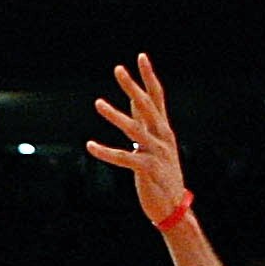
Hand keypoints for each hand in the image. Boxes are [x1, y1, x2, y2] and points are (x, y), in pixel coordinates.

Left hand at [87, 53, 188, 224]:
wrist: (174, 208)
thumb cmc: (163, 176)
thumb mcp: (158, 145)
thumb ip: (146, 123)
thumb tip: (135, 102)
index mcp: (164, 130)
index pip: (157, 97)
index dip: (149, 77)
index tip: (141, 56)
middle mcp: (162, 138)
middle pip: (147, 106)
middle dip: (132, 87)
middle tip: (118, 69)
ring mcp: (156, 153)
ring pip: (134, 130)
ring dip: (115, 116)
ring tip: (98, 103)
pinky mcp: (147, 170)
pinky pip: (124, 158)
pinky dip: (106, 152)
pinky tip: (90, 145)